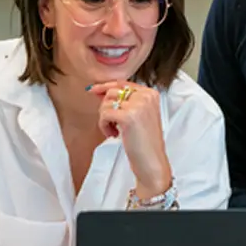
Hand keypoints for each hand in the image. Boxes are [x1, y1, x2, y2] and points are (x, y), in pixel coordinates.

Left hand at [88, 81, 171, 199]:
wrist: (151, 162)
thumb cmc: (144, 142)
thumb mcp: (138, 115)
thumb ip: (124, 101)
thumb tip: (98, 90)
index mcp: (151, 93)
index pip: (123, 83)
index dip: (106, 86)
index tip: (93, 90)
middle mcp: (146, 96)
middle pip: (113, 92)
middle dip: (106, 108)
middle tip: (111, 124)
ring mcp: (138, 105)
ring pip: (106, 102)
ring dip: (105, 118)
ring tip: (114, 131)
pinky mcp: (128, 116)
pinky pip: (104, 114)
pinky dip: (104, 126)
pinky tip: (113, 134)